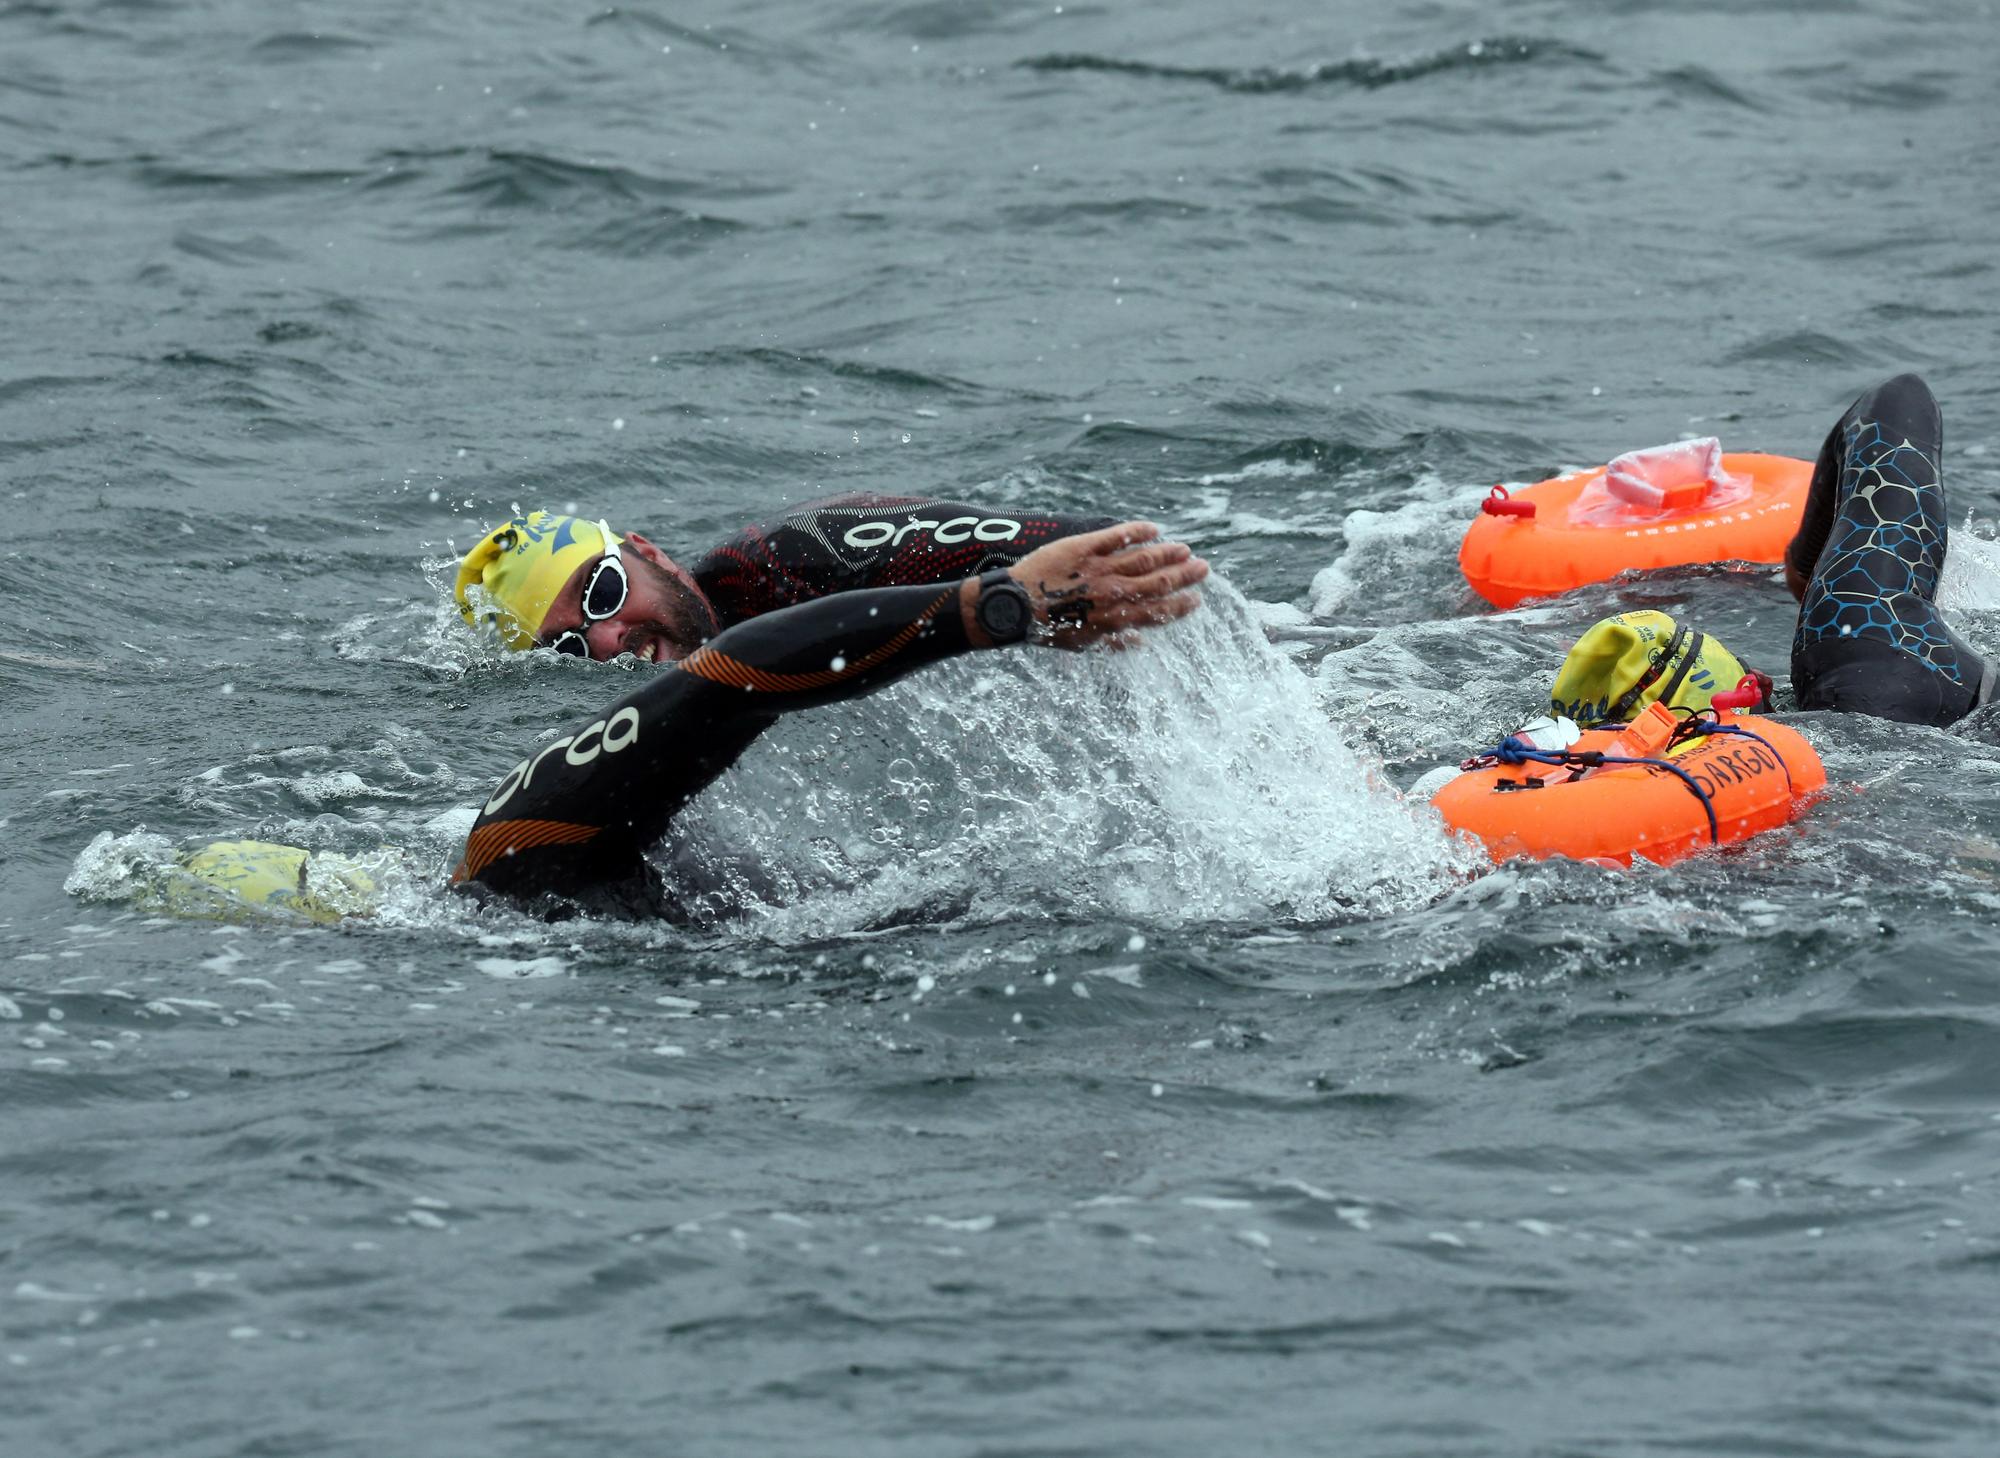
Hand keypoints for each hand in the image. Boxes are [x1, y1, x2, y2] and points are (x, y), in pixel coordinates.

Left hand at [1007, 521, 1208, 649]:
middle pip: (1158, 582)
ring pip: (1143, 558)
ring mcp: (1099, 569)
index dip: (1181, 605)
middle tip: (1203, 568)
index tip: (1197, 598)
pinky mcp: (1083, 548)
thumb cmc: (1047, 630)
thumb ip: (1113, 642)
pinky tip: (1153, 528)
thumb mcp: (1082, 644)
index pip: (1158, 611)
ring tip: (1184, 550)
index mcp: (1114, 619)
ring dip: (1168, 553)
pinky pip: (1116, 537)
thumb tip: (1140, 643)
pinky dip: (1137, 532)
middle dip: (1184, 576)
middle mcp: (1112, 594)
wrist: (1014, 608)